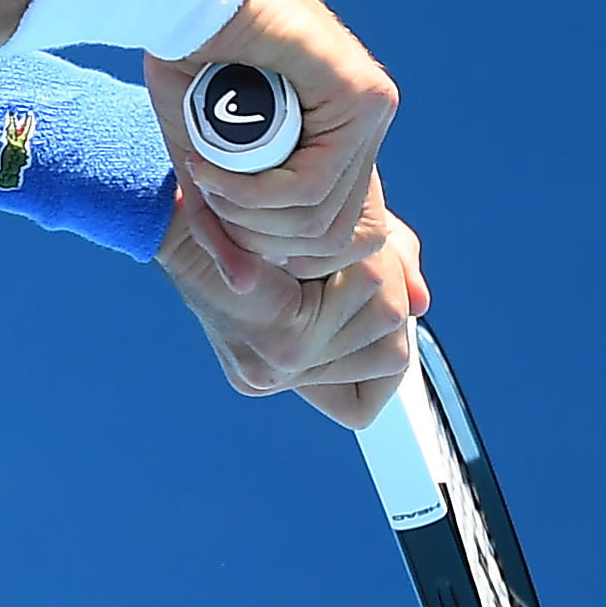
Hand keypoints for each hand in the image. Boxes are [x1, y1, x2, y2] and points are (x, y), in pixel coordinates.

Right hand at [143, 0, 396, 274]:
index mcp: (335, 142)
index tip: (230, 227)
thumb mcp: (204, 164)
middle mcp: (363, 129)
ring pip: (324, 218)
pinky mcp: (361, 96)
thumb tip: (246, 286)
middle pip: (335, 238)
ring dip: (252, 214)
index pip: (341, 237)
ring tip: (207, 178)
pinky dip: (257, 192)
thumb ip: (225, 222)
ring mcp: (369, 111)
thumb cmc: (188, 65)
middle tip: (211, 199)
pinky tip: (216, 170)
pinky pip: (316, 182)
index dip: (285, 252)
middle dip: (263, 238)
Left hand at [154, 174, 425, 427]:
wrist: (184, 201)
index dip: (376, 352)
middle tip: (342, 257)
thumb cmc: (256, 217)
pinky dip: (356, 262)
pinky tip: (317, 249)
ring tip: (324, 250)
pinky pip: (367, 297)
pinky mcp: (283, 338)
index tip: (348, 305)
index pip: (361, 406)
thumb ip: (382, 278)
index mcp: (282, 370)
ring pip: (386, 319)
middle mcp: (275, 377)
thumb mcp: (328, 254)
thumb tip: (421, 305)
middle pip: (391, 352)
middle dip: (385, 293)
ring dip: (372, 271)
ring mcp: (279, 366)